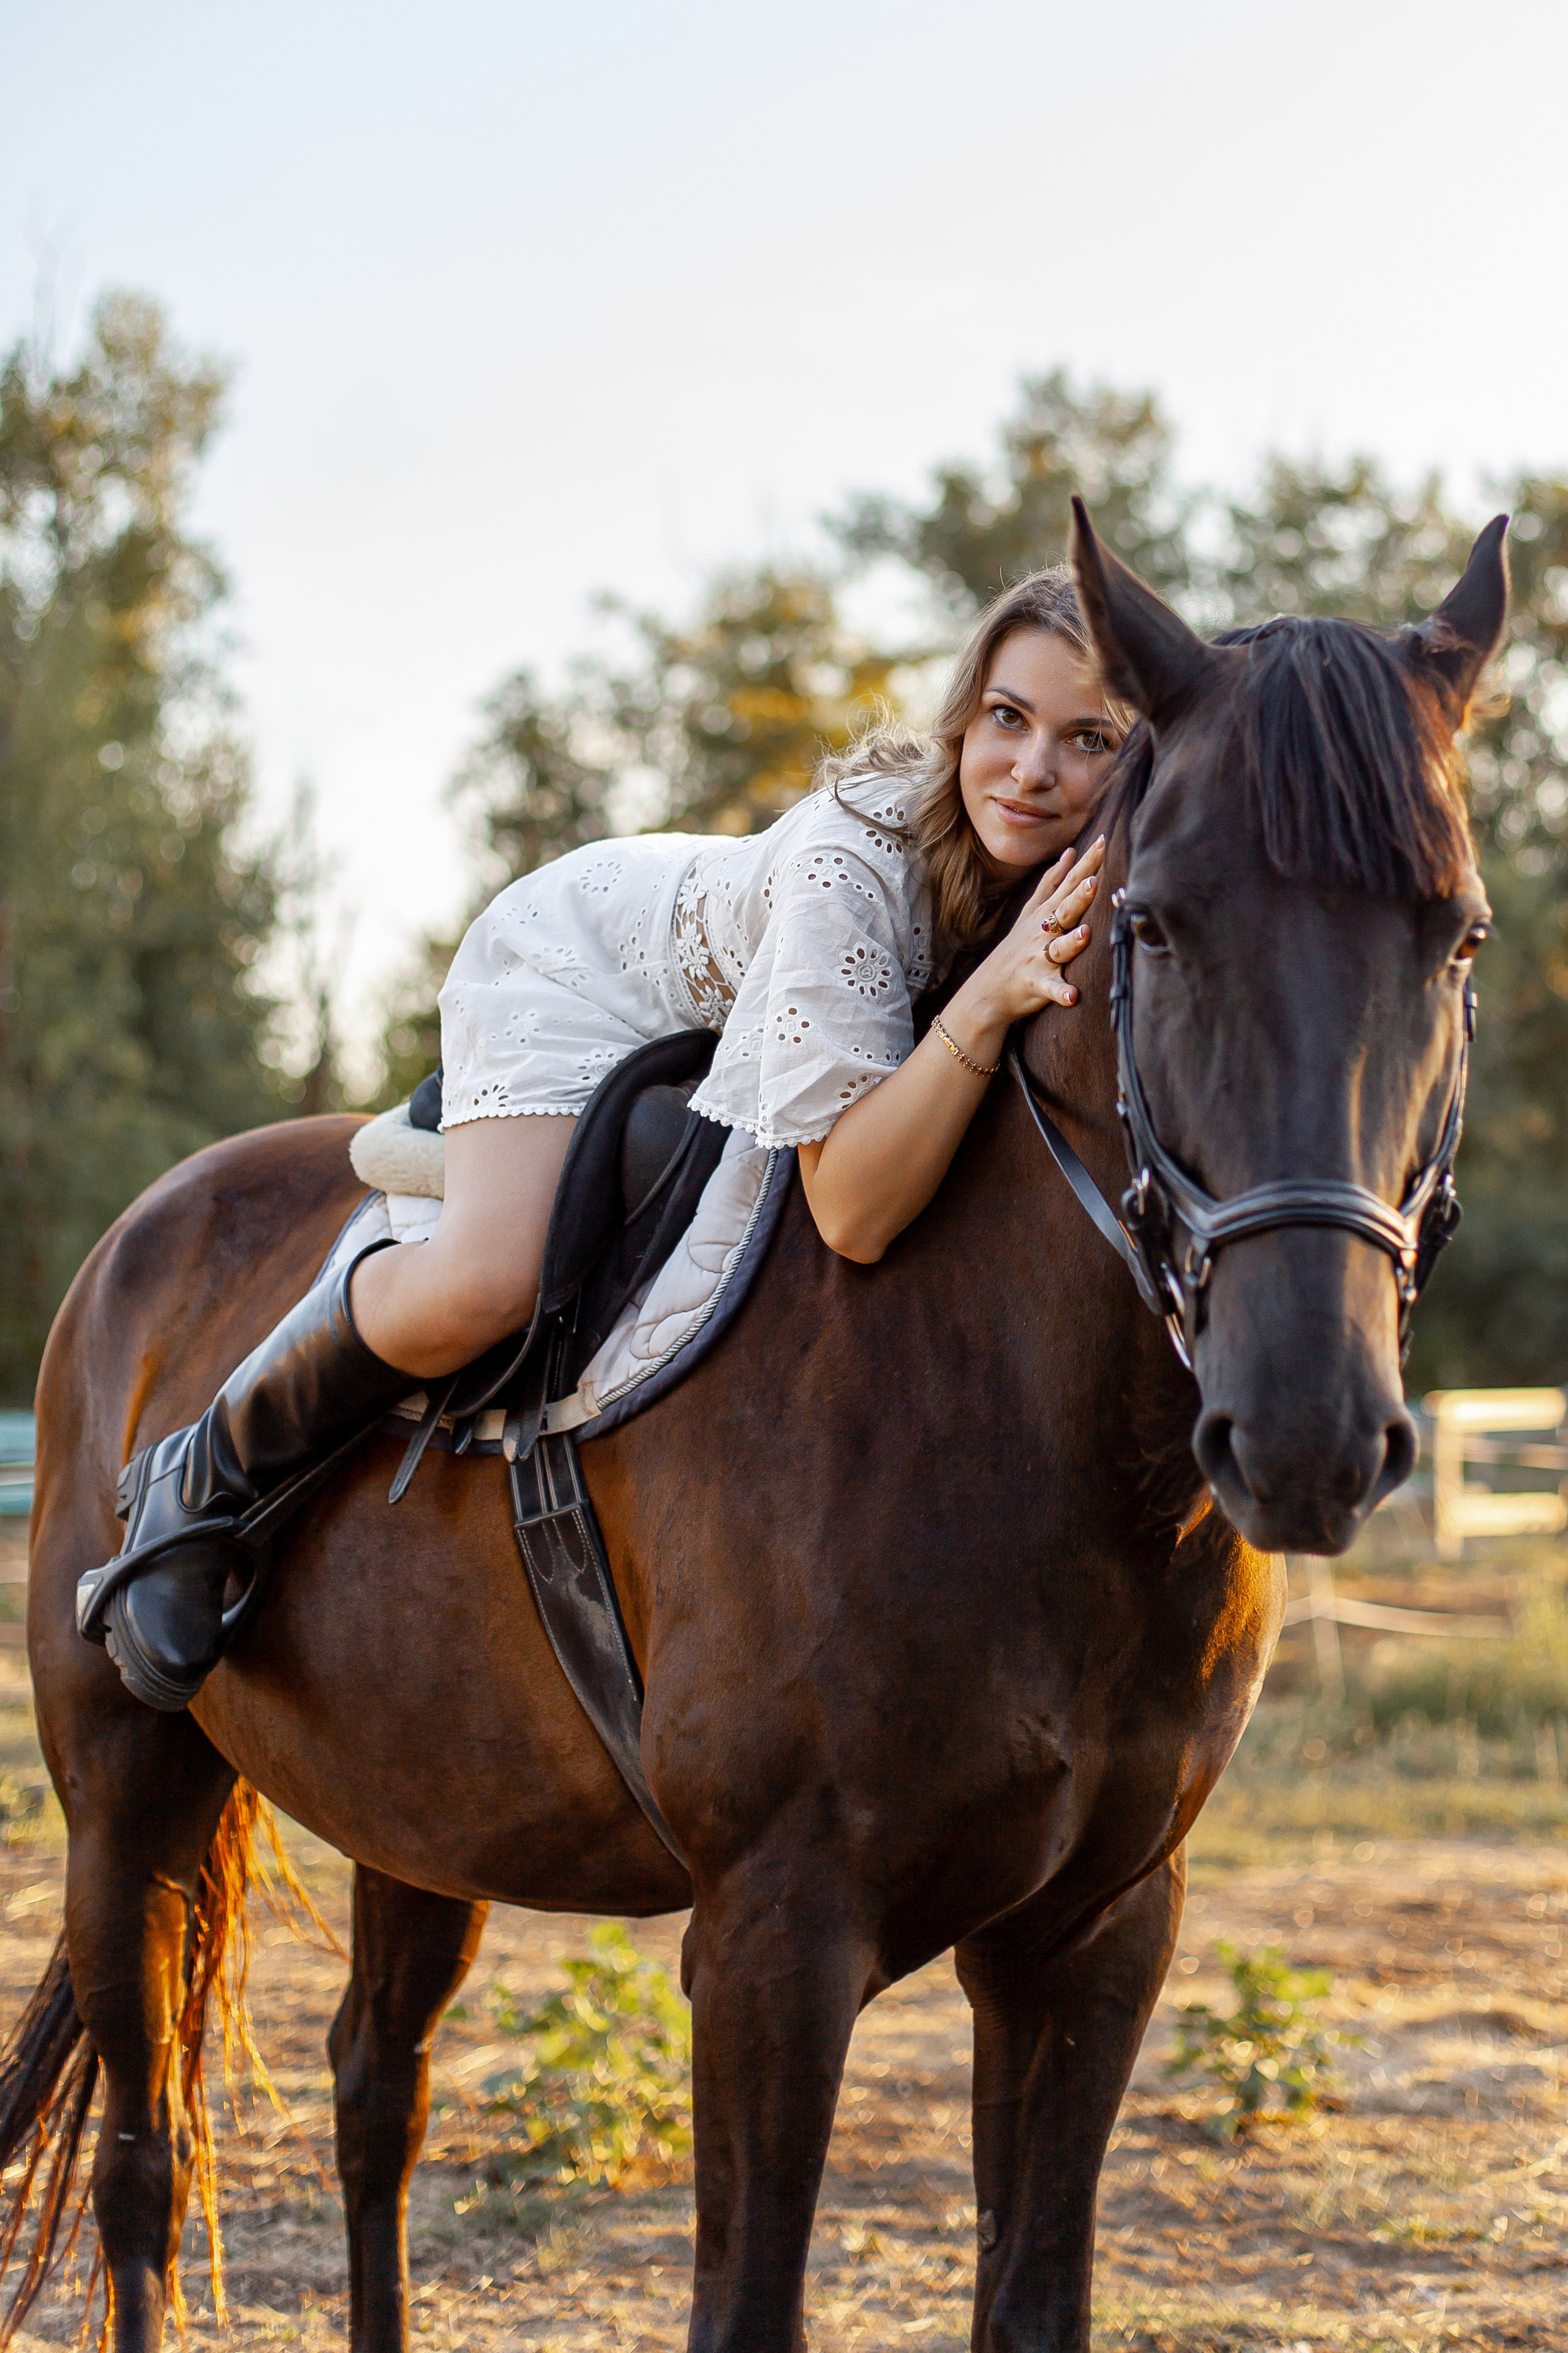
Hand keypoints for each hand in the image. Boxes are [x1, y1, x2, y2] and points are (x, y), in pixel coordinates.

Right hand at [938, 837, 1105, 1061]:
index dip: (1085, 864)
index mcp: (1046, 914)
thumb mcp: (1032, 911)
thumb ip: (1052, 882)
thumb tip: (1069, 852)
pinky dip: (1061, 992)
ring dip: (1071, 942)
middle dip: (1078, 896)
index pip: (1068, 884)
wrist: (989, 989)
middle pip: (1064, 910)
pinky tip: (1073, 996)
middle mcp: (1042, 932)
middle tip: (1093, 880)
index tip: (1103, 842)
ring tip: (1085, 933)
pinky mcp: (1035, 985)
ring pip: (1058, 948)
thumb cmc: (1018, 948)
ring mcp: (1038, 958)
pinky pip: (1050, 989)